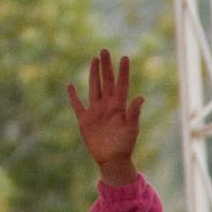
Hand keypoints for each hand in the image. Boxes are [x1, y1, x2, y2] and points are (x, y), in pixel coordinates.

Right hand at [67, 49, 143, 181]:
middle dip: (106, 66)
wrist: (112, 161)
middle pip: (106, 82)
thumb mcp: (131, 129)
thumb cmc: (125, 146)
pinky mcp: (85, 120)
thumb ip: (134, 112)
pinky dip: (73, 97)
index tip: (125, 58)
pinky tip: (70, 86)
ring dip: (94, 74)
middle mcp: (107, 106)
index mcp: (119, 107)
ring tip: (94, 60)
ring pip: (94, 88)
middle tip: (104, 50)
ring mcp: (96, 111)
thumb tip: (140, 97)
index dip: (123, 72)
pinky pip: (77, 105)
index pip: (121, 85)